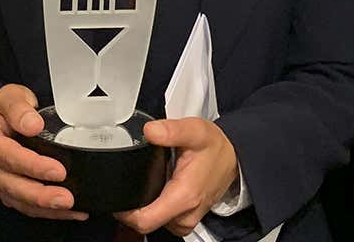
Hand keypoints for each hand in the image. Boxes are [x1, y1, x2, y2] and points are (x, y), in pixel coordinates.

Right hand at [0, 84, 87, 221]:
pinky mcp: (5, 192)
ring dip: (44, 208)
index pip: (8, 156)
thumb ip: (19, 107)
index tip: (58, 171)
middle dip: (40, 194)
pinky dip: (45, 212)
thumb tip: (32, 125)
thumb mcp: (11, 96)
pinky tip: (68, 212)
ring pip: (18, 200)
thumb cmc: (9, 107)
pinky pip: (24, 206)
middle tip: (66, 198)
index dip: (33, 166)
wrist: (4, 117)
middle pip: (12, 185)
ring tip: (69, 207)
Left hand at [114, 118, 238, 236]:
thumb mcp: (194, 131)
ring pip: (154, 224)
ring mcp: (188, 220)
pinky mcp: (188, 220)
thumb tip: (149, 131)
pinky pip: (164, 221)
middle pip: (146, 224)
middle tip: (133, 182)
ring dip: (146, 208)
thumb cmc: (214, 146)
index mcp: (184, 196)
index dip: (125, 212)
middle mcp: (186, 214)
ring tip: (149, 184)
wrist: (234, 157)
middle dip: (134, 208)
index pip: (144, 221)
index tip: (119, 195)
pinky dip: (157, 209)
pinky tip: (160, 191)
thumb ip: (171, 130)